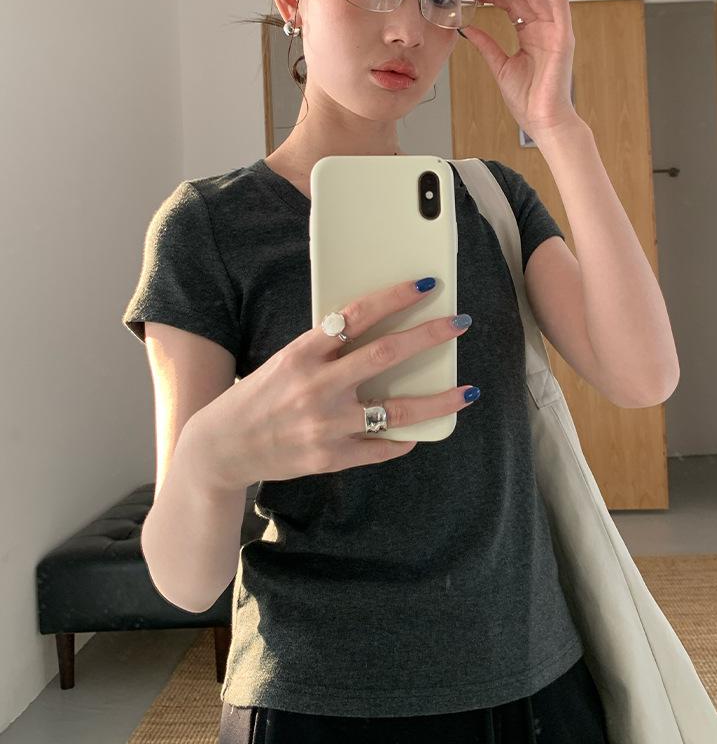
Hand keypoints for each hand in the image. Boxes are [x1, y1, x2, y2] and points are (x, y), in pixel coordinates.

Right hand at [188, 277, 476, 489]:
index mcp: (302, 354)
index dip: (394, 298)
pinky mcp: (330, 458)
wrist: (222, 447)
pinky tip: (420, 432)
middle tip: (459, 323)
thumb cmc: (259, 396)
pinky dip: (403, 439)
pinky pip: (380, 448)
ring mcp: (326, 425)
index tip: (426, 286)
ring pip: (396, 410)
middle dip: (428, 336)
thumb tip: (376, 330)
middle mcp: (317, 386)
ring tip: (467, 391)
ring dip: (438, 400)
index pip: (356, 316)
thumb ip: (325, 348)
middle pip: (385, 355)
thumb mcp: (285, 360)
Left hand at [461, 0, 578, 144]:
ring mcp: (554, 32)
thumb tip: (467, 28)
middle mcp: (543, 30)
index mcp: (530, 35)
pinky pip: (560, 6)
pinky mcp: (563, 39)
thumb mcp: (499, 66)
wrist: (543, 121)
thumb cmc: (528, 100)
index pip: (511, 4)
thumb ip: (486, 44)